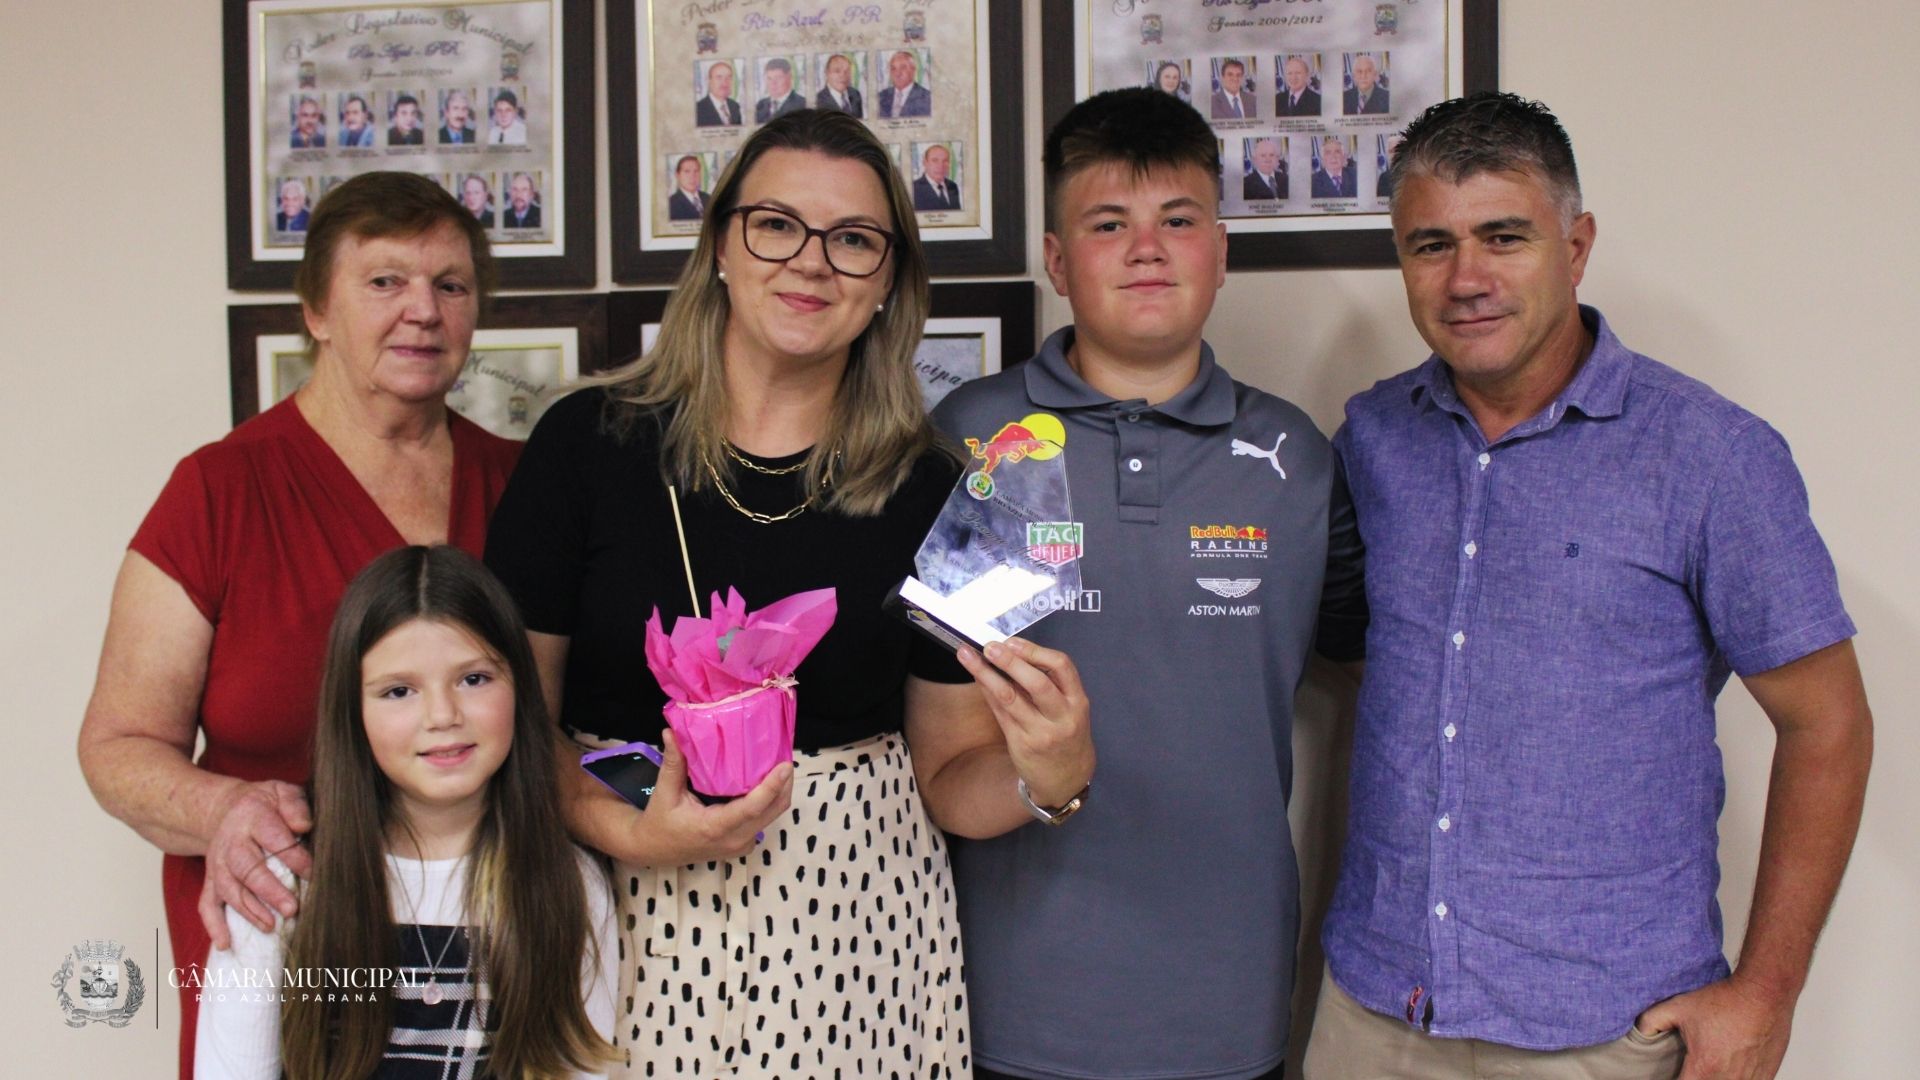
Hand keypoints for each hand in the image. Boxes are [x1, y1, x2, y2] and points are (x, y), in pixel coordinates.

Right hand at [197, 780, 311, 948]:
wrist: (225, 809)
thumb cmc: (265, 804)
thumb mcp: (281, 792)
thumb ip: (295, 805)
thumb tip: (304, 825)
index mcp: (252, 818)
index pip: (272, 838)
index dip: (293, 856)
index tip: (313, 873)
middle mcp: (231, 843)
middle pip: (247, 868)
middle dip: (269, 891)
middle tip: (292, 909)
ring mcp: (218, 864)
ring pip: (230, 890)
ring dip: (249, 910)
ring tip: (271, 926)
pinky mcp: (211, 880)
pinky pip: (207, 904)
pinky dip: (214, 925)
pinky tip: (226, 943)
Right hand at [639, 729, 793, 864]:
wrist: (654, 850)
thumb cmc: (659, 822)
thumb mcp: (664, 792)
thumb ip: (673, 763)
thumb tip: (672, 731)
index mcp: (715, 827)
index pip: (752, 808)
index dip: (772, 786)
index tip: (785, 765)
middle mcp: (734, 840)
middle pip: (772, 811)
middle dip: (784, 785)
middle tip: (786, 755)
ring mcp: (740, 845)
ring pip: (771, 817)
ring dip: (778, 792)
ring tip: (779, 765)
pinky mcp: (742, 844)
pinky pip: (763, 821)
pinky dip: (769, 802)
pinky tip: (764, 783)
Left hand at [956, 636, 1093, 807]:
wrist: (1067, 778)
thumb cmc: (1066, 733)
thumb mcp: (1070, 708)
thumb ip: (1050, 683)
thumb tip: (1011, 652)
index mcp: (1077, 702)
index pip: (1062, 666)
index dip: (1036, 651)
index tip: (1013, 642)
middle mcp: (1062, 717)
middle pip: (1037, 683)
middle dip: (1010, 662)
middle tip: (990, 647)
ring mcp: (1041, 733)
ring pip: (1010, 698)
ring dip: (986, 674)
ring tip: (968, 657)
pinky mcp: (1021, 744)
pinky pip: (1000, 713)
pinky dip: (987, 692)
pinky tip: (978, 678)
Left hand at [1637, 975, 1794, 1078]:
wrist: (1764, 993)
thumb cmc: (1725, 1001)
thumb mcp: (1678, 1006)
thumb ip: (1651, 1021)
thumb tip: (1639, 1033)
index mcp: (1703, 1068)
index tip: (1670, 1075)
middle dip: (1692, 1078)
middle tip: (1687, 1068)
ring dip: (1713, 1079)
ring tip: (1708, 1065)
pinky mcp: (1766, 1077)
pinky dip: (1734, 1078)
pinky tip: (1727, 1067)